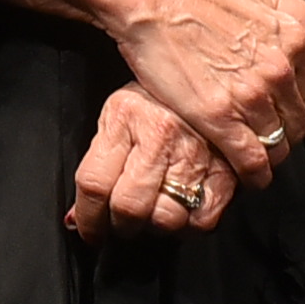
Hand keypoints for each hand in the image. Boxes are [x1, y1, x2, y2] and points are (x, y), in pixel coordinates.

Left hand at [67, 83, 237, 239]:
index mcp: (126, 116)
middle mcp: (161, 133)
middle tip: (123, 220)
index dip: (88, 218)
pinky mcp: (227, 169)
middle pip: (130, 207)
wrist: (208, 72)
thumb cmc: (156, 98)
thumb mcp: (117, 116)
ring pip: (166, 219)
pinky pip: (203, 220)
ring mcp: (196, 152)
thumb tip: (77, 218)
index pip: (95, 183)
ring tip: (153, 210)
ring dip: (154, 225)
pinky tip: (182, 208)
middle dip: (121, 225)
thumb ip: (98, 164)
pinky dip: (189, 225)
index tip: (89, 231)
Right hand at [104, 0, 304, 182]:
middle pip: (297, 117)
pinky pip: (253, 158)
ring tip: (257, 159)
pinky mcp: (223, 117)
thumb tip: (294, 33)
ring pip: (278, 141)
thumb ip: (283, 13)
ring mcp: (254, 93)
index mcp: (294, 34)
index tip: (282, 111)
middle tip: (268, 137)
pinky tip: (251, 177)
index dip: (294, 103)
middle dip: (285, 132)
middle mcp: (281, 65)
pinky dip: (255, 174)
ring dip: (270, 155)